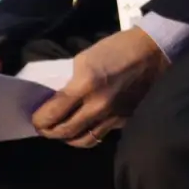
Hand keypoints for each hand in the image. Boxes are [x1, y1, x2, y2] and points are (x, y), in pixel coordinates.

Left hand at [33, 27, 168, 147]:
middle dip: (50, 132)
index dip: (40, 119)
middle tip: (44, 128)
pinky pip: (101, 135)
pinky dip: (89, 134)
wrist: (154, 52)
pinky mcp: (125, 122)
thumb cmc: (118, 48)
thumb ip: (72, 81)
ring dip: (68, 138)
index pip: (54, 112)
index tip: (34, 119)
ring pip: (83, 140)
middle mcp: (97, 106)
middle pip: (66, 131)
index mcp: (85, 85)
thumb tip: (59, 97)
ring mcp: (113, 117)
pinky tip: (85, 128)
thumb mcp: (86, 57)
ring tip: (63, 132)